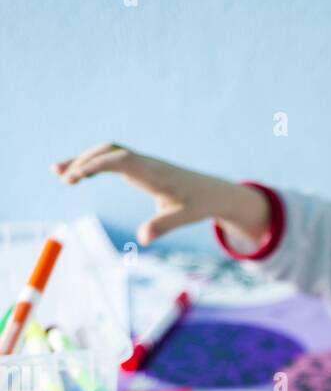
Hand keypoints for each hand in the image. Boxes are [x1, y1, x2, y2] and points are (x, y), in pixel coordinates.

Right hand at [51, 142, 270, 247]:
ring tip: (57, 173)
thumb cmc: (199, 204)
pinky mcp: (140, 167)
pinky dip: (93, 163)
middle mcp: (145, 163)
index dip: (98, 164)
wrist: (213, 191)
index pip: (122, 160)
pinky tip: (77, 175)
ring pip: (108, 152)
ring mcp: (141, 163)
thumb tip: (142, 239)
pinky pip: (112, 159)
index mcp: (154, 174)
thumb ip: (163, 226)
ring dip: (83, 159)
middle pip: (109, 150)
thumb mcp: (184, 217)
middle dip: (84, 160)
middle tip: (61, 177)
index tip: (76, 174)